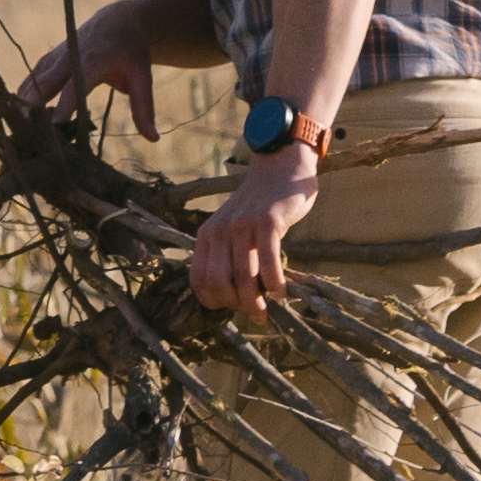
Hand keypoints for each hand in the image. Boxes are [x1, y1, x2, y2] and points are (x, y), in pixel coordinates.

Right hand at [11, 10, 157, 134]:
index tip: (55, 127)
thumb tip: (153, 139)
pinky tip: (13, 116)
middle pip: (45, 84)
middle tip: (26, 136)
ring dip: (23, 104)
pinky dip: (22, 96)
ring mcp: (55, 57)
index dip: (64, 106)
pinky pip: (30, 79)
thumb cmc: (132, 52)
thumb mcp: (143, 77)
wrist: (117, 20)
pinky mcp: (48, 60)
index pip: (74, 86)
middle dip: (34, 108)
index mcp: (93, 60)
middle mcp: (69, 56)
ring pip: (32, 81)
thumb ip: (144, 108)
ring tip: (16, 132)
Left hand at [183, 159, 319, 321]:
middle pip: (218, 282)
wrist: (278, 170)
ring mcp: (242, 225)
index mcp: (207, 235)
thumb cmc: (259, 208)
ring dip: (256, 301)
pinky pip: (268, 261)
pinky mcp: (267, 221)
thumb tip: (235, 298)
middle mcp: (219, 230)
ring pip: (243, 276)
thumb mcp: (232, 229)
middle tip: (254, 311)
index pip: (199, 280)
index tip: (233, 306)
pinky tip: (281, 290)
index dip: (214, 300)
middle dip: (235, 304)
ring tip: (267, 308)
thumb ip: (228, 255)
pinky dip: (275, 283)